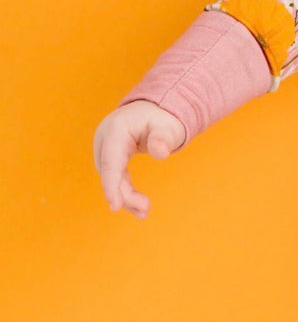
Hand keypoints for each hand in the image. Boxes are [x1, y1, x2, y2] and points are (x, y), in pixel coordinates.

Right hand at [93, 102, 187, 217]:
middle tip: (145, 211)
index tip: (115, 206)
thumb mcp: (167, 127)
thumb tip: (160, 152)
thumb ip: (163, 138)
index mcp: (116, 129)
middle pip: (110, 172)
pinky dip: (125, 191)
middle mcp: (106, 138)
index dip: (112, 185)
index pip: (111, 161)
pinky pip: (115, 176)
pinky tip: (138, 205)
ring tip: (144, 212)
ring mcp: (106, 147)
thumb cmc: (163, 119)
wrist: (156, 109)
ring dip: (125, 196)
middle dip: (124, 194)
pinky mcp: (110, 155)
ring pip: (111, 177)